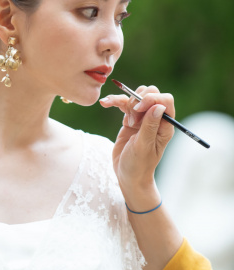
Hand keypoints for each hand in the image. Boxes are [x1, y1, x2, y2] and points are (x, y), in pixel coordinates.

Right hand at [100, 85, 174, 203]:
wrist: (128, 175)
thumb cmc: (139, 165)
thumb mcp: (143, 146)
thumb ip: (150, 125)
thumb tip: (159, 106)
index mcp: (165, 125)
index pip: (164, 100)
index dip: (151, 99)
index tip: (138, 109)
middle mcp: (156, 119)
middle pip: (151, 93)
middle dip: (138, 101)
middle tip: (132, 120)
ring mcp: (142, 118)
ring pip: (136, 96)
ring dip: (127, 102)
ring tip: (127, 121)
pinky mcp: (129, 119)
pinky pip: (123, 103)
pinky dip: (114, 101)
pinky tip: (105, 103)